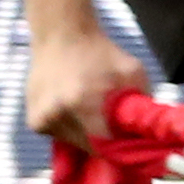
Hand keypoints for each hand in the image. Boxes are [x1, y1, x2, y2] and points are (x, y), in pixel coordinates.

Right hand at [24, 22, 145, 146]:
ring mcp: (42, 119)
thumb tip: (150, 137)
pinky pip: (61, 137)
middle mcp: (57, 114)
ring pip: (75, 144)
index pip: (106, 146)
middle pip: (90, 148)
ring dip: (88, 135)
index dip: (122, 146)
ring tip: (92, 110)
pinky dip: (72, 129)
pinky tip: (76, 109)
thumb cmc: (102, 54)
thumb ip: (142, 107)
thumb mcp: (133, 73)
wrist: (62, 36)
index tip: (131, 141)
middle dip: (106, 141)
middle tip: (114, 125)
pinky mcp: (33, 122)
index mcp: (83, 103)